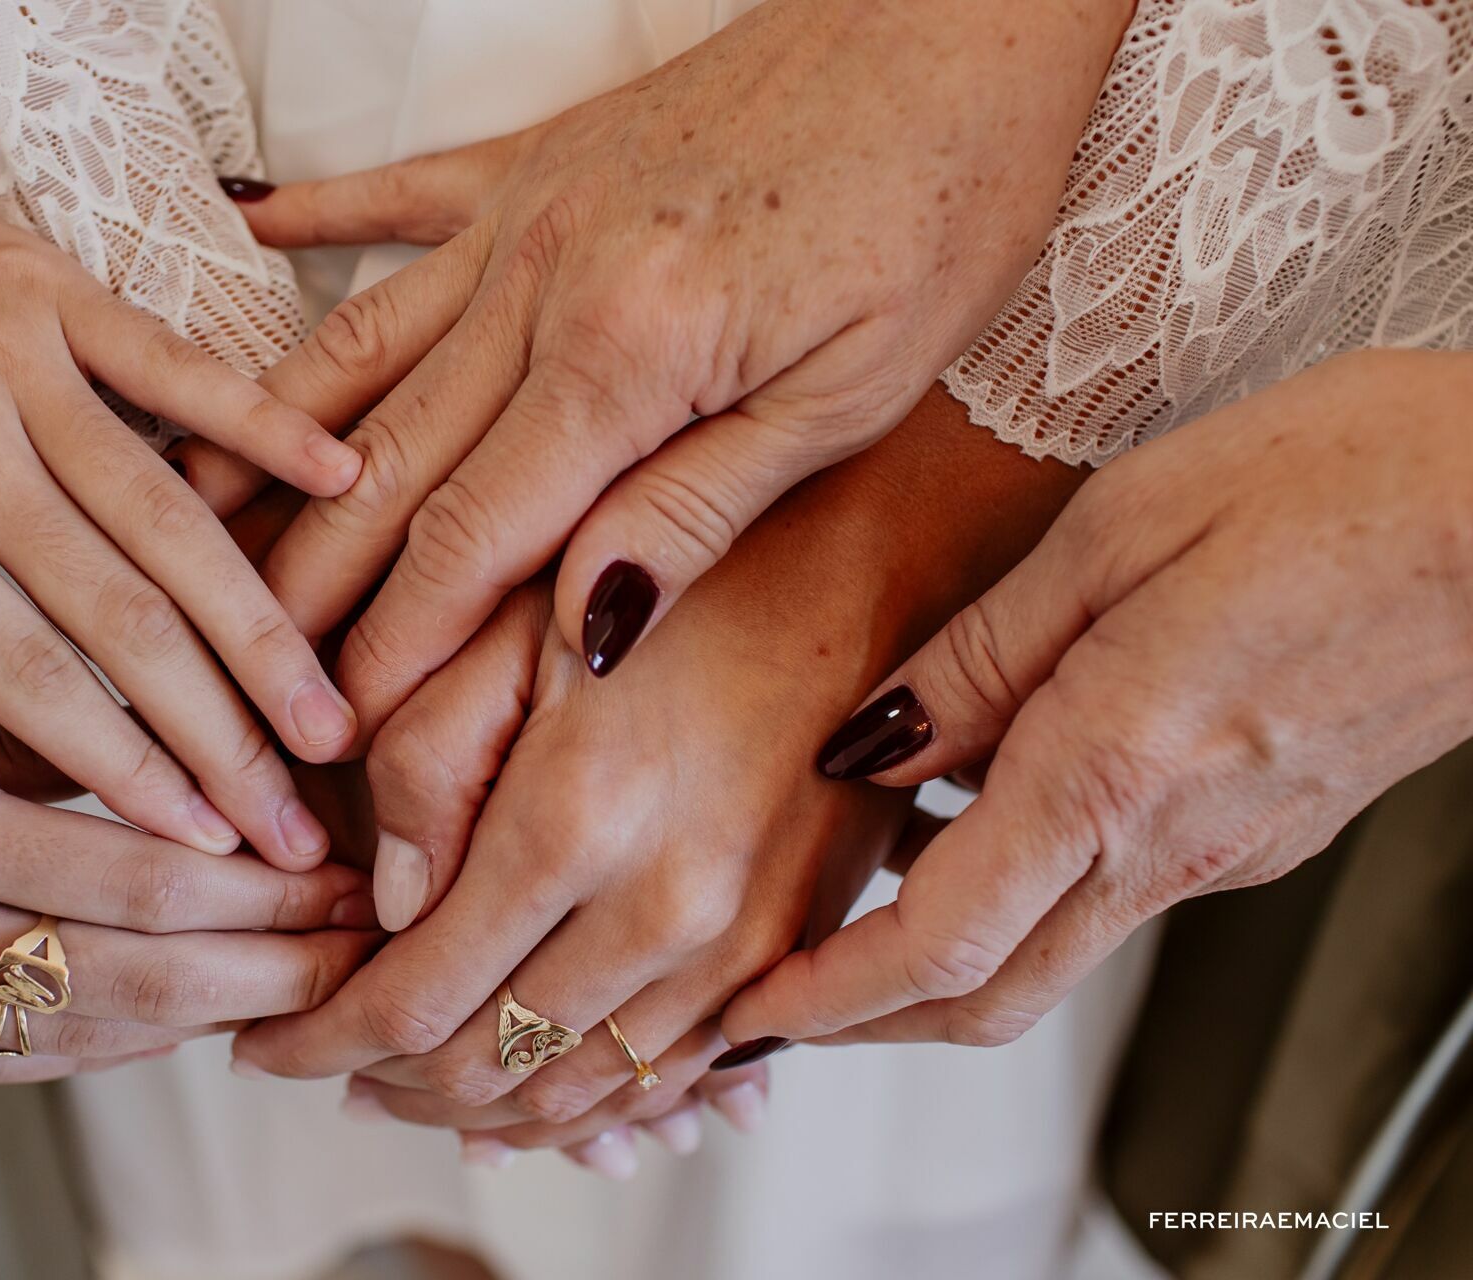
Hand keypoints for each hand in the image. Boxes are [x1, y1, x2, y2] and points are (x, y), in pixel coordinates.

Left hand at [0, 0, 359, 861]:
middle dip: (221, 739)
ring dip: (263, 634)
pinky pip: (181, 371)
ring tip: (328, 719)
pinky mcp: (58, 292)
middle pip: (121, 620)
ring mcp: (19, 358)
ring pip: (171, 522)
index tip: (198, 845)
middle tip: (292, 828)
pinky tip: (342, 483)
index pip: (19, 675)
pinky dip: (267, 428)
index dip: (121, 773)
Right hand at [0, 657, 378, 1082]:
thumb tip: (125, 742)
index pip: (135, 876)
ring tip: (298, 993)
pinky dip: (106, 1052)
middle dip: (267, 966)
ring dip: (207, 1021)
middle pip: (136, 976)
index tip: (337, 871)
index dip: (259, 886)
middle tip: (358, 948)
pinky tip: (169, 1030)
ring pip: (84, 1040)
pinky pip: (8, 1069)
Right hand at [232, 0, 1128, 731]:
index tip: (331, 729)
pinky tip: (241, 231)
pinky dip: (315, 219)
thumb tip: (583, 628)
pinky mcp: (541, 158)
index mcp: (627, 351)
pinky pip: (399, 198)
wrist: (958, 20)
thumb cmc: (942, 203)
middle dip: (299, 582)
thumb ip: (697, 509)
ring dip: (270, 444)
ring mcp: (529, 210)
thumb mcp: (851, 396)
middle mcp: (543, 278)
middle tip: (232, 669)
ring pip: (360, 350)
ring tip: (188, 517)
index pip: (470, 536)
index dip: (392, 646)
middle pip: (381, 461)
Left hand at [232, 387, 1082, 1142]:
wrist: (878, 554)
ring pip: (581, 1091)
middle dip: (390, 1082)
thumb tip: (388, 901)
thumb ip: (425, 759)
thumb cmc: (686, 560)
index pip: (411, 1001)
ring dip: (483, 1106)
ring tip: (413, 1083)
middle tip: (330, 1062)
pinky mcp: (799, 948)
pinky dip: (590, 1099)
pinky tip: (538, 1085)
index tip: (267, 1045)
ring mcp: (747, 945)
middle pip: (491, 1067)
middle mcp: (669, 910)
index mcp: (576, 822)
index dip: (322, 1038)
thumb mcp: (517, 616)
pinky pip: (673, 1076)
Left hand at [722, 351, 1472, 1049]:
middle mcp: (1171, 843)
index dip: (826, 997)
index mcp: (1112, 770)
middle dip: (863, 1018)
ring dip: (934, 969)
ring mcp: (1226, 848)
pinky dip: (1015, 902)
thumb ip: (982, 654)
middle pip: (986, 994)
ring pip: (1048, 957)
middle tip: (771, 1003)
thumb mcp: (1115, 529)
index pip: (938, 944)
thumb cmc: (1344, 484)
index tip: (747, 1012)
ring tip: (844, 924)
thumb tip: (871, 739)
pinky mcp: (1262, 826)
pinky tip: (972, 828)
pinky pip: (1108, 897)